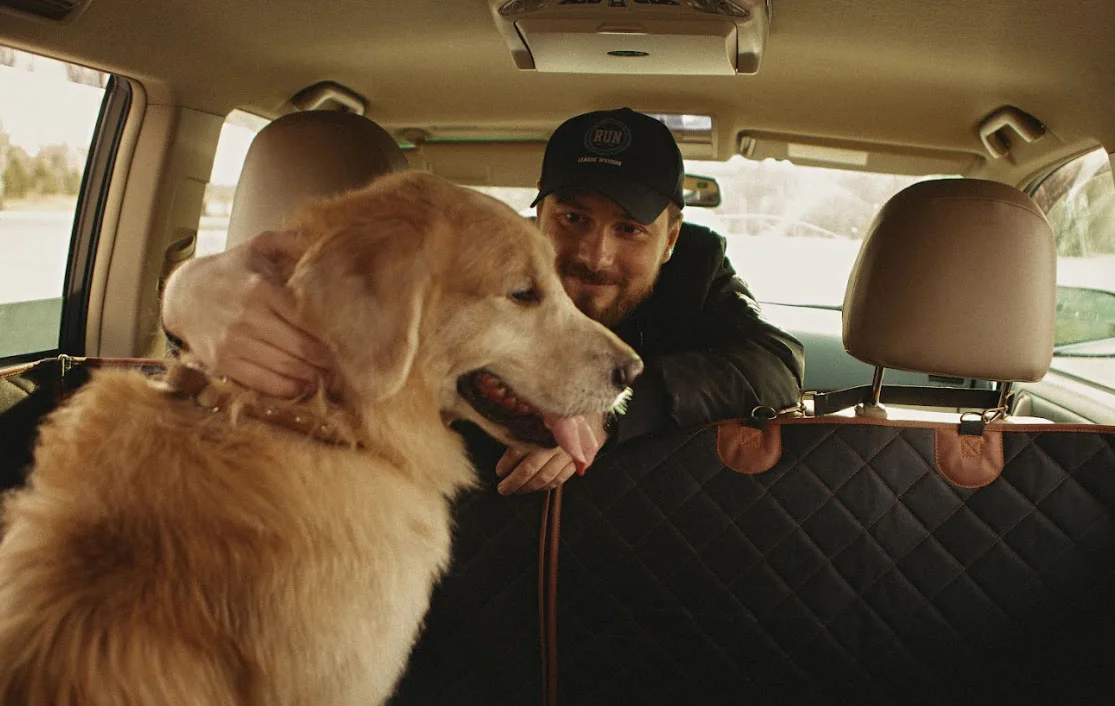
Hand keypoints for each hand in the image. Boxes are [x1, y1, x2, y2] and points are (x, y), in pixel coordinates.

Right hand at [161, 230, 332, 397]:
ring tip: (333, 374)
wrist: (183, 294)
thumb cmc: (231, 270)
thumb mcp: (259, 246)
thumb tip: (324, 243)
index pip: (309, 317)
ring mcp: (234, 343)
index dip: (334, 330)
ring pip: (288, 368)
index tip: (353, 335)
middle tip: (349, 360)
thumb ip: (292, 242)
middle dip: (330, 357)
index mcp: (261, 289)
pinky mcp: (224, 363)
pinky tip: (306, 385)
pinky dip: (290, 389)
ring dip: (315, 376)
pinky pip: (265, 383)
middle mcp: (247, 317)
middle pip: (303, 347)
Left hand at [495, 413, 608, 493]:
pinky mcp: (576, 462)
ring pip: (544, 477)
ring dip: (527, 487)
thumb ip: (522, 425)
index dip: (507, 463)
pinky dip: (545, 486)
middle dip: (514, 481)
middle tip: (502, 488)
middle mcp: (554, 442)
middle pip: (530, 468)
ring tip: (515, 491)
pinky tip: (535, 488)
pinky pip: (559, 479)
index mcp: (541, 427)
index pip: (519, 449)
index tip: (499, 471)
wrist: (588, 413)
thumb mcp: (537, 412)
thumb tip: (501, 435)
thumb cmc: (556, 413)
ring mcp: (567, 454)